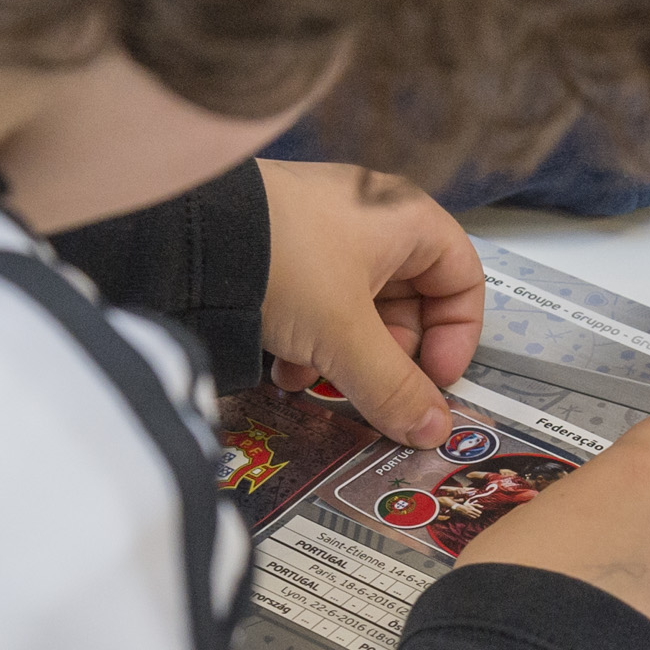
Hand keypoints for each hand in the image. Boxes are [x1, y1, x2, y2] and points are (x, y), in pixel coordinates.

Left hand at [257, 160, 484, 446]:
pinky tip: (284, 368)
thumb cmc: (282, 259)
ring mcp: (324, 232)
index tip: (436, 378)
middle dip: (390, 357)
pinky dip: (309, 342)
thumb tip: (432, 430)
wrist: (186, 233)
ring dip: (345, 358)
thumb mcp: (346, 335)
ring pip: (359, 310)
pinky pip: (317, 304)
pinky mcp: (283, 250)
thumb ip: (394, 388)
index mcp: (406, 221)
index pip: (462, 279)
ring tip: (316, 382)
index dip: (457, 336)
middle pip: (411, 303)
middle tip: (374, 392)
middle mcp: (372, 220)